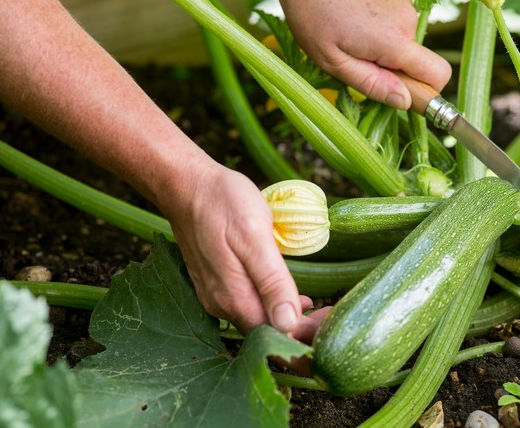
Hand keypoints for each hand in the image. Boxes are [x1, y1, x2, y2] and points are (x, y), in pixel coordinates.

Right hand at [162, 162, 328, 338]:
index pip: (277, 334)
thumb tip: (288, 324)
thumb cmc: (223, 203)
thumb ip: (271, 282)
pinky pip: (248, 305)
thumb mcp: (255, 237)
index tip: (333, 318)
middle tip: (332, 311)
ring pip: (258, 320)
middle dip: (302, 328)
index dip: (307, 333)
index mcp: (234, 297)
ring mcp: (215, 295)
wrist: (186, 184)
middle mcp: (222, 305)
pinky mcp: (214, 284)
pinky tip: (290, 297)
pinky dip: (272, 305)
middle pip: (268, 331)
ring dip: (289, 318)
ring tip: (319, 306)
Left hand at [262, 0, 451, 108]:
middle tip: (357, 65)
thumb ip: (371, 84)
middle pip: (420, 65)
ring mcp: (404, 7)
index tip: (398, 96)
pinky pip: (399, 31)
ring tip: (349, 42)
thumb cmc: (312, 12)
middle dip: (395, 75)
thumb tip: (405, 102)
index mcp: (395, 41)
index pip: (438, 76)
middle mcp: (407, 21)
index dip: (425, 94)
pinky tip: (353, 27)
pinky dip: (381, 38)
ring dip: (384, 56)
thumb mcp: (333, 62)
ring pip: (406, 49)